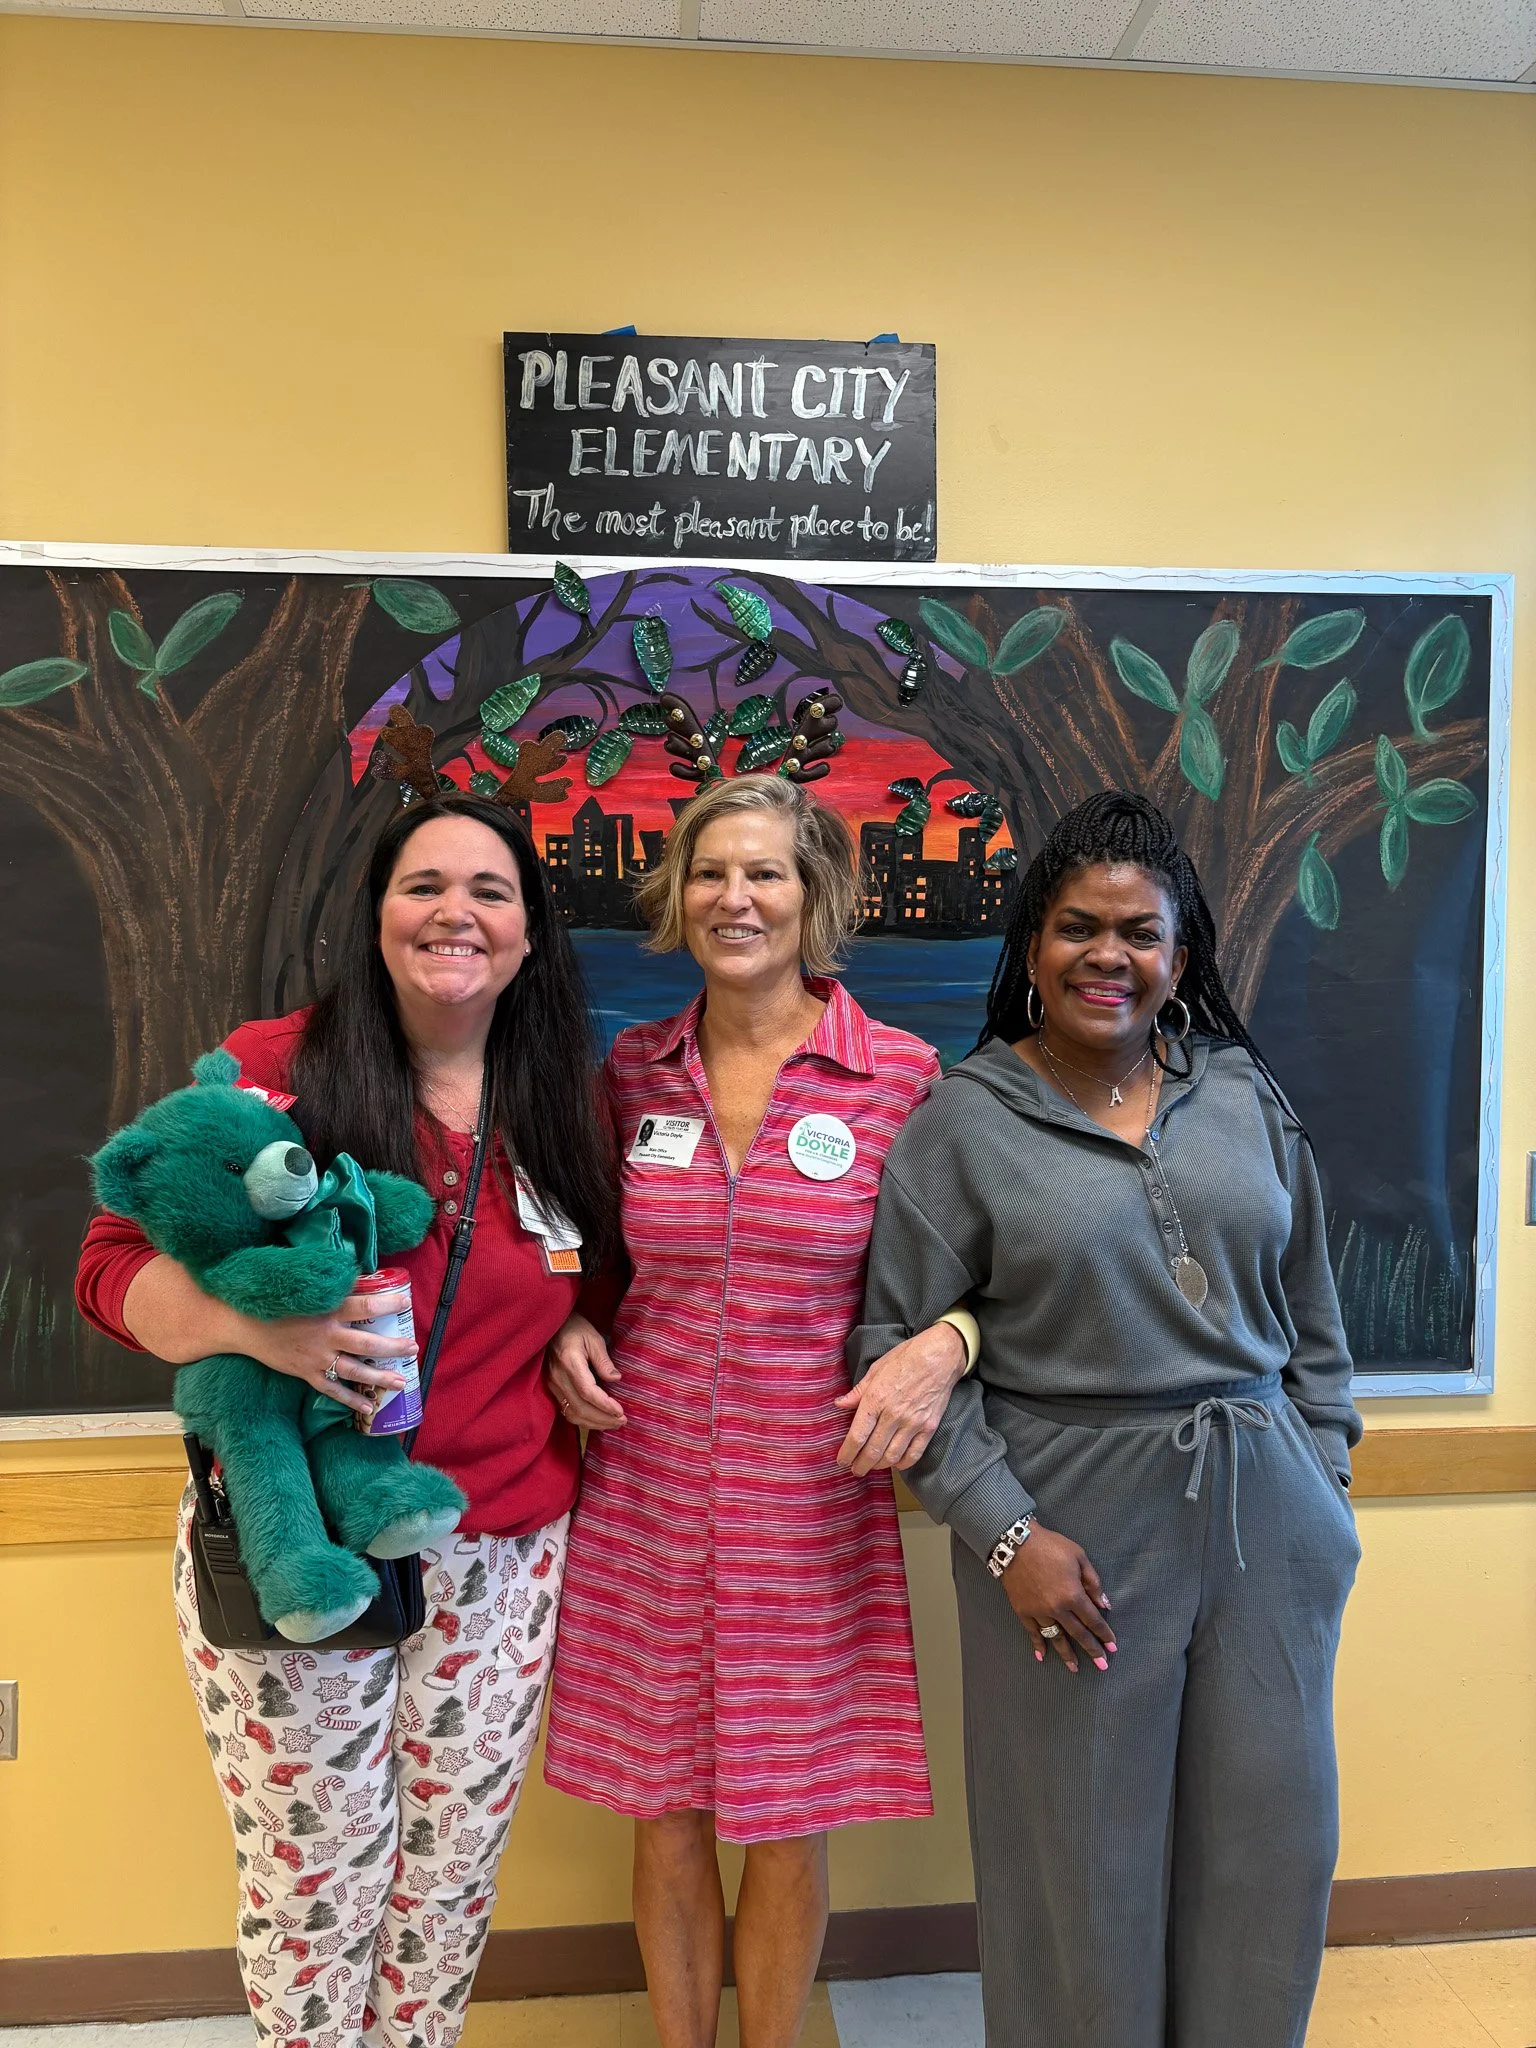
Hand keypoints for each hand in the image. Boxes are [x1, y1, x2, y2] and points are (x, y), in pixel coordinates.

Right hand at [244, 1287, 413, 1419]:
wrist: (245, 1325)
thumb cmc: (278, 1302)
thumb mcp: (307, 1289)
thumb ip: (333, 1286)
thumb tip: (361, 1273)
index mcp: (328, 1309)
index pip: (366, 1306)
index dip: (388, 1303)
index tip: (406, 1302)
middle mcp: (327, 1335)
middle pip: (368, 1345)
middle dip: (394, 1348)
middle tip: (413, 1348)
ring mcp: (317, 1358)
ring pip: (355, 1371)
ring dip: (381, 1377)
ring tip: (402, 1382)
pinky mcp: (306, 1373)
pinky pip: (333, 1390)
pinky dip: (351, 1400)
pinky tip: (369, 1407)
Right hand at [546, 1313, 624, 1430]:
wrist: (551, 1327)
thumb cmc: (574, 1328)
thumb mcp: (593, 1337)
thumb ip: (603, 1360)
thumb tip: (616, 1379)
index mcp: (570, 1362)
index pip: (587, 1391)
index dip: (604, 1405)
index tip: (620, 1411)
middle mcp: (558, 1377)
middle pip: (580, 1408)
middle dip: (603, 1419)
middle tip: (622, 1421)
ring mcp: (552, 1385)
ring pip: (572, 1413)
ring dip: (594, 1423)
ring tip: (613, 1423)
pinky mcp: (551, 1389)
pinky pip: (566, 1411)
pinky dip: (583, 1420)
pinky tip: (598, 1420)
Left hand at [834, 1321, 968, 1474]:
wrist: (940, 1356)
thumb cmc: (906, 1358)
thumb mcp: (876, 1369)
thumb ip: (858, 1391)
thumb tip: (839, 1404)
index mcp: (876, 1399)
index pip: (857, 1435)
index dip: (847, 1452)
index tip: (842, 1460)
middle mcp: (893, 1414)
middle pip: (873, 1450)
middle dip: (861, 1465)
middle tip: (855, 1470)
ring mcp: (913, 1422)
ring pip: (892, 1455)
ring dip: (880, 1465)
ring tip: (873, 1467)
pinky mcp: (929, 1427)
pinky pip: (914, 1453)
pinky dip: (903, 1463)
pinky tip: (896, 1464)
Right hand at [999, 1523, 1115, 1674]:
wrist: (1014, 1543)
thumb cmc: (1050, 1546)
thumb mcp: (1079, 1556)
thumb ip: (1093, 1582)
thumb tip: (1104, 1605)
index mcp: (1073, 1595)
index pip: (1093, 1620)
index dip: (1104, 1634)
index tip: (1112, 1647)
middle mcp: (1057, 1609)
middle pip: (1078, 1634)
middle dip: (1092, 1650)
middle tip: (1102, 1665)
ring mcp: (1039, 1612)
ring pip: (1056, 1638)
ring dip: (1067, 1654)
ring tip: (1075, 1668)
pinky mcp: (1023, 1611)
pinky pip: (1033, 1632)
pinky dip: (1038, 1645)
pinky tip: (1042, 1656)